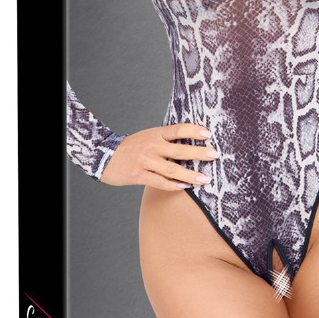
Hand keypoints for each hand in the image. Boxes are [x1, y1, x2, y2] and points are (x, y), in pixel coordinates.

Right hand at [100, 123, 218, 189]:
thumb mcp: (148, 136)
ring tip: (205, 179)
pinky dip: (174, 185)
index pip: (178, 130)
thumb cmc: (130, 146)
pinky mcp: (140, 175)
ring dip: (191, 175)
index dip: (194, 131)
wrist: (103, 155)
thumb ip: (166, 139)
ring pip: (173, 170)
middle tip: (215, 155)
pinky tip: (185, 187)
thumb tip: (190, 142)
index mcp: (156, 134)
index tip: (208, 134)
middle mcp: (152, 146)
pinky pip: (160, 182)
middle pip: (180, 150)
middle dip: (199, 153)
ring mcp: (146, 162)